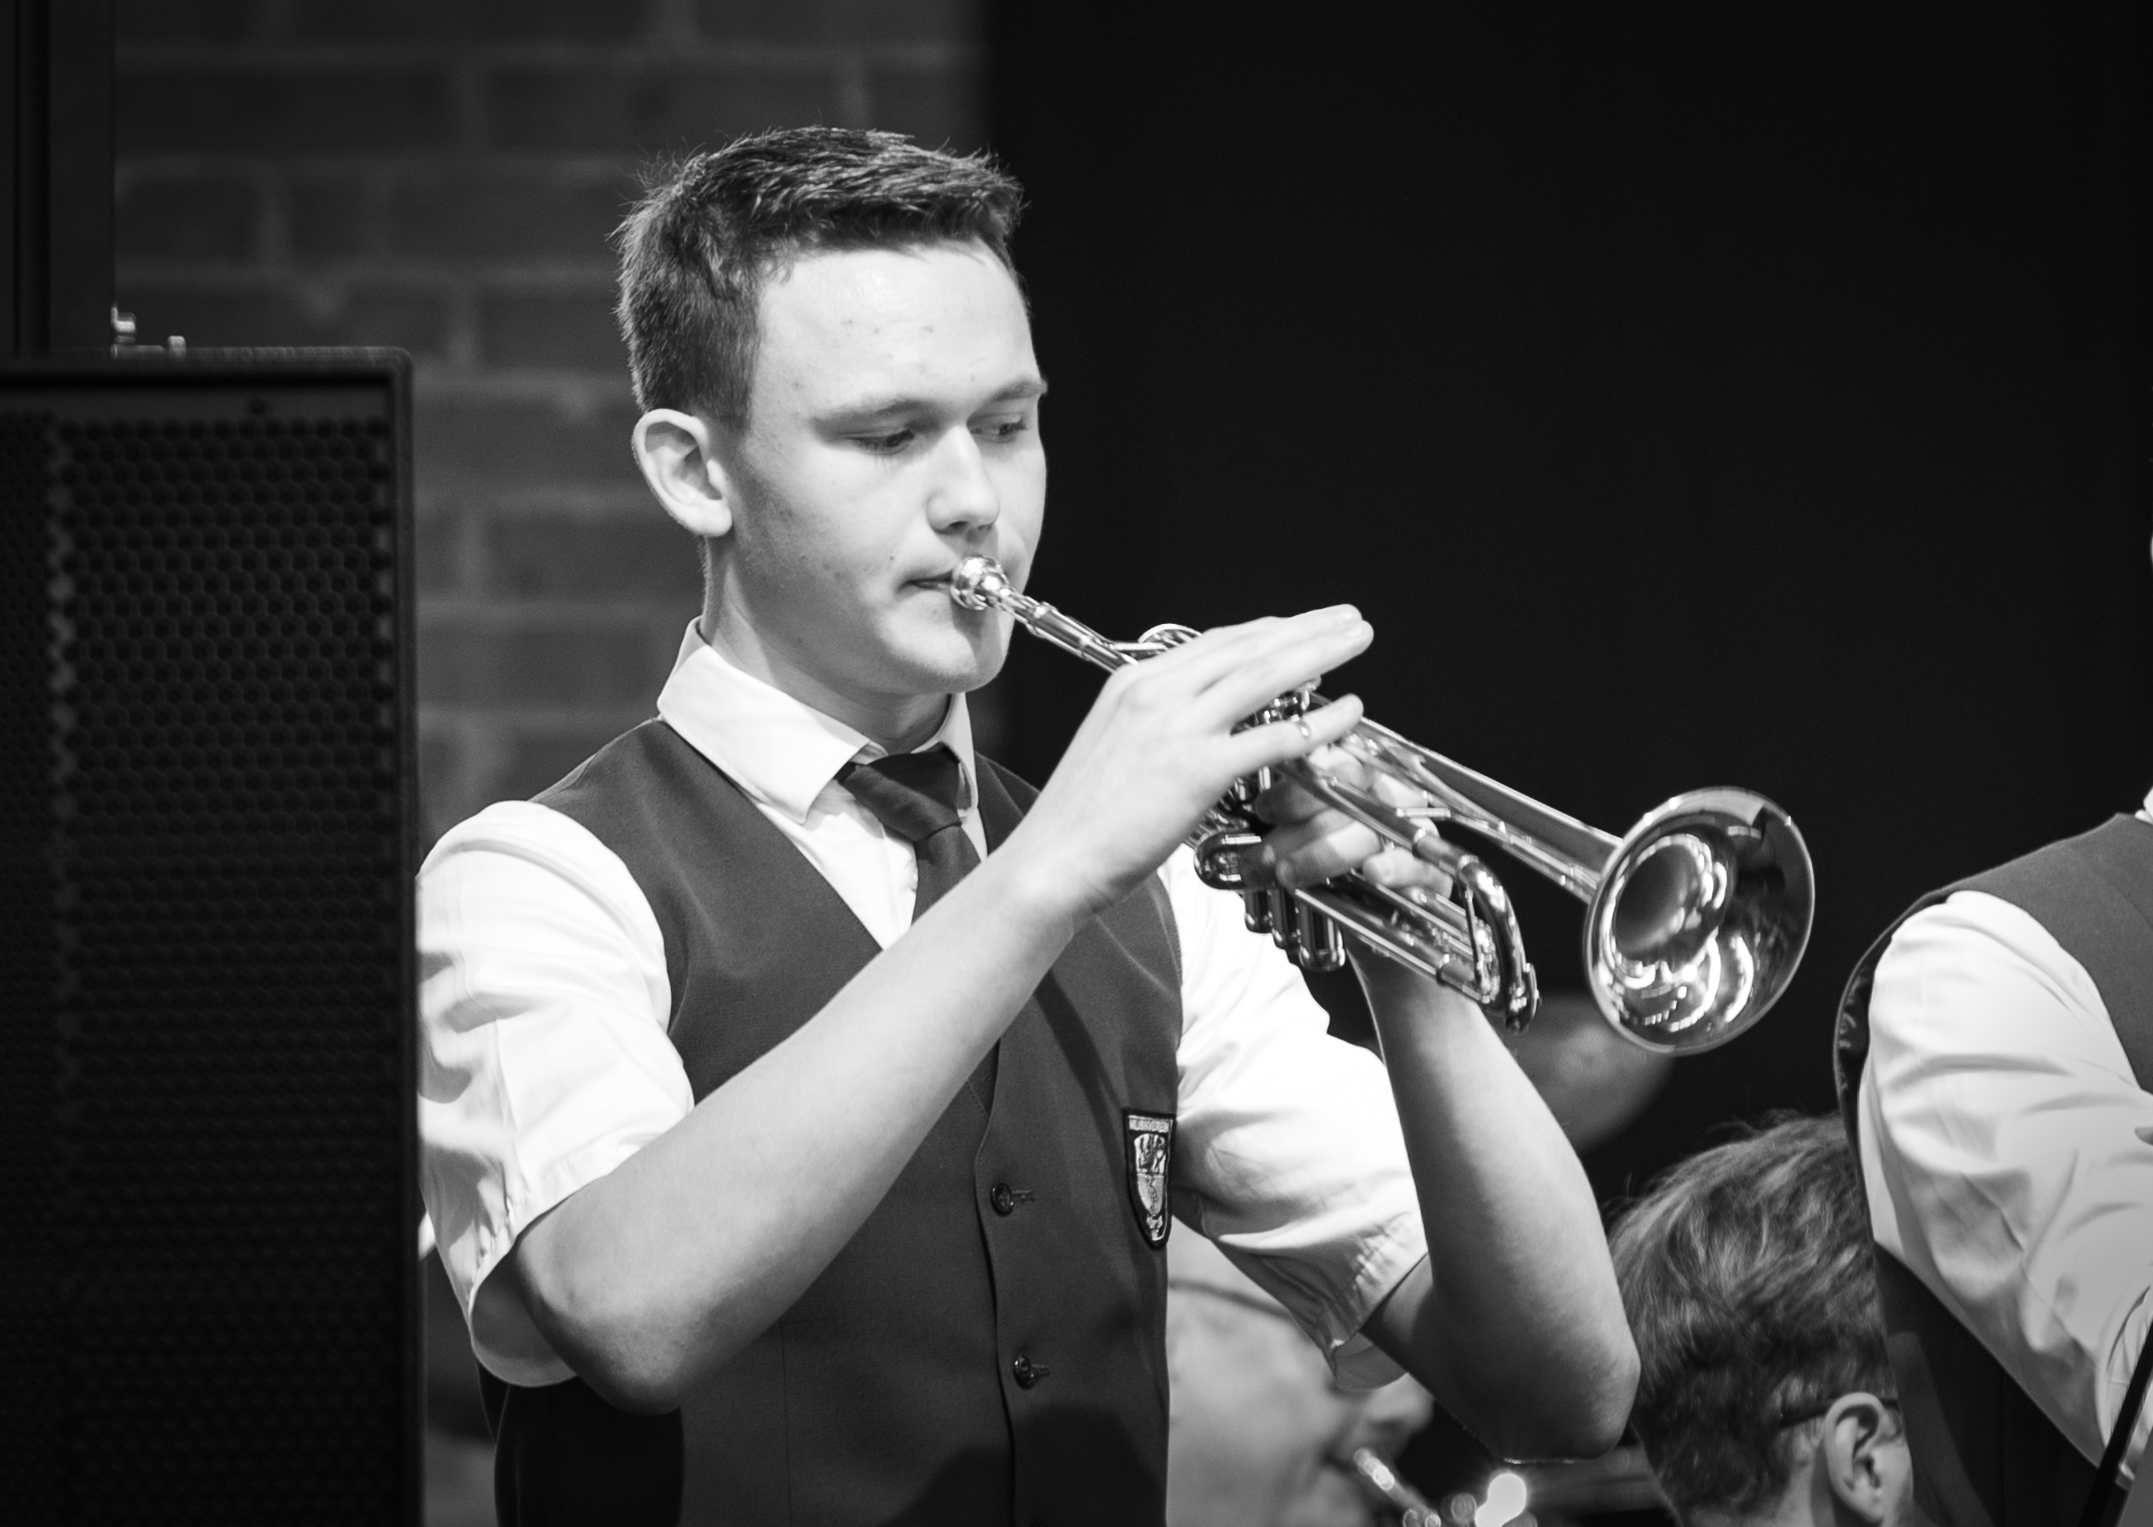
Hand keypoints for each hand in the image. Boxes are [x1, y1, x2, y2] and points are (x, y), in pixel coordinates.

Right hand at [1004, 607, 1372, 916]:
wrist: (1053, 859)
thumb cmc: (1078, 820)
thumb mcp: (1111, 747)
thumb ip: (1153, 725)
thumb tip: (1193, 723)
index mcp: (1132, 683)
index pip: (1214, 642)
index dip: (1267, 630)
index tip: (1301, 625)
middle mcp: (1156, 693)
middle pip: (1247, 646)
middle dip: (1306, 627)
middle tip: (1347, 619)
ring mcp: (1178, 728)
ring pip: (1265, 676)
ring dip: (1320, 652)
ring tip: (1357, 641)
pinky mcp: (1199, 769)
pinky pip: (1274, 737)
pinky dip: (1318, 722)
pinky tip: (1347, 713)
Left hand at [1243, 743, 1446, 904]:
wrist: (1377, 936)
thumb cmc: (1335, 882)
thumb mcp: (1302, 847)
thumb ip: (1283, 824)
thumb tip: (1244, 814)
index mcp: (1363, 779)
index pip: (1337, 761)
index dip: (1299, 783)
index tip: (1264, 809)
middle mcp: (1391, 798)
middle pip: (1353, 792)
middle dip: (1302, 822)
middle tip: (1265, 852)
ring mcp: (1415, 833)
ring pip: (1374, 827)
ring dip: (1327, 851)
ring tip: (1289, 874)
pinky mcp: (1431, 872)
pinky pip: (1418, 862)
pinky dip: (1395, 866)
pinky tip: (1372, 873)